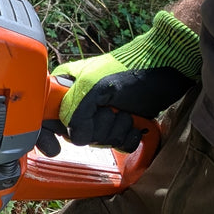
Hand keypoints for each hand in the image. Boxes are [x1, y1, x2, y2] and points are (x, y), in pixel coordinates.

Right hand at [54, 11, 200, 149]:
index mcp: (65, 86)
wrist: (170, 68)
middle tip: (109, 113)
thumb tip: (74, 138)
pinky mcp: (119, 124)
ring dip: (115, 132)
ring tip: (127, 114)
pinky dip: (127, 138)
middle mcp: (79, 101)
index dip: (45, 132)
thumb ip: (76, 112)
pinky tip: (135, 126)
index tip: (52, 146)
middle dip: (95, 129)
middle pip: (72, 133)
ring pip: (96, 140)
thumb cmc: (132, 69)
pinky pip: (115, 144)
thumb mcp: (97, 86)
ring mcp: (100, 114)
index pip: (43, 114)